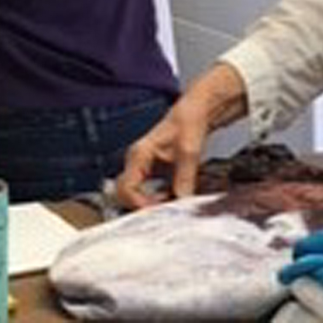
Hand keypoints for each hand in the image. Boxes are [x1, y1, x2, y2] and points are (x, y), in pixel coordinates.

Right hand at [115, 64, 246, 208]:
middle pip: (126, 193)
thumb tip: (182, 199)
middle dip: (143, 206)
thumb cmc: (188, 121)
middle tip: (164, 212)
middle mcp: (137, 160)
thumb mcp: (189, 151)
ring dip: (151, 204)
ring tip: (170, 206)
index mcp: (139, 154)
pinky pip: (148, 190)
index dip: (139, 203)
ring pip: (136, 194)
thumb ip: (184, 177)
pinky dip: (158, 198)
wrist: (197, 110)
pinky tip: (173, 198)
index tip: (157, 211)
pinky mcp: (152, 170)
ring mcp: (143, 165)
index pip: (126, 187)